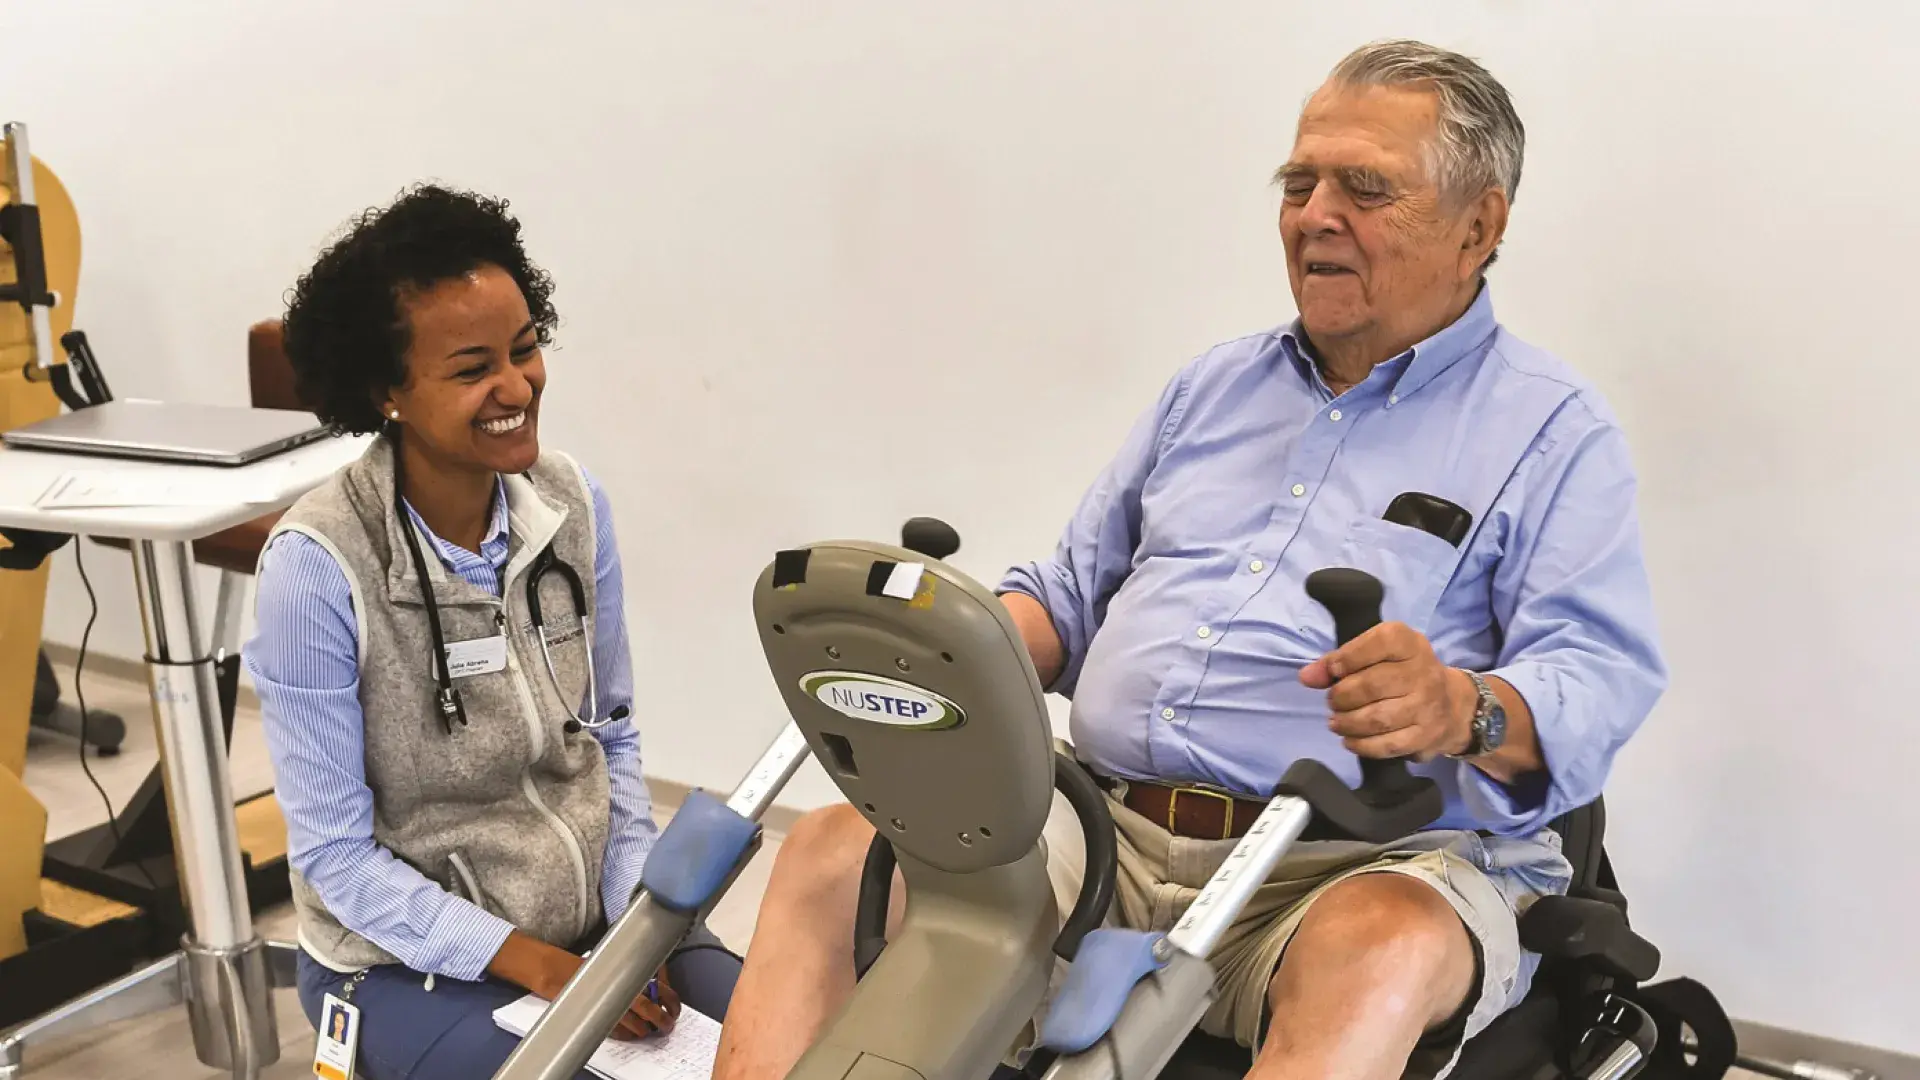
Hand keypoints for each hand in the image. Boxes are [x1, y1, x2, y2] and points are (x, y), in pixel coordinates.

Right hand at [487, 931, 675, 1040]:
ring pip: (636, 1024)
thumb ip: (633, 975)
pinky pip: (618, 1031)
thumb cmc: (585, 966)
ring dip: (644, 1031)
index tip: (675, 1010)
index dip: (672, 1002)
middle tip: (666, 1026)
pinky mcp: (597, 1015)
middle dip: (662, 1021)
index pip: (661, 988)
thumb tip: (654, 988)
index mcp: (630, 971)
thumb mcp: (613, 964)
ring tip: (646, 1032)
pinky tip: (629, 1035)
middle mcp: (623, 987)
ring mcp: (610, 1002)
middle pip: (651, 1009)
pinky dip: (626, 1035)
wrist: (556, 971)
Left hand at [1298, 621, 1476, 762]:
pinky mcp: (1426, 736)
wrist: (1453, 704)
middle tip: (1333, 701)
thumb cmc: (1404, 672)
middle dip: (1341, 696)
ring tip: (1336, 721)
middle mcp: (1423, 672)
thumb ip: (1340, 660)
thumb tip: (1307, 676)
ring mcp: (1427, 706)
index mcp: (1410, 644)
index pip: (1378, 643)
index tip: (1332, 670)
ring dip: (1347, 722)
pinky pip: (1387, 745)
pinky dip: (1361, 745)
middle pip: (1370, 685)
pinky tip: (1350, 739)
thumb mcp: (1378, 654)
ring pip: (1376, 718)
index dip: (1347, 658)